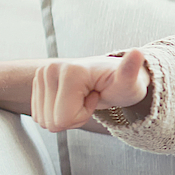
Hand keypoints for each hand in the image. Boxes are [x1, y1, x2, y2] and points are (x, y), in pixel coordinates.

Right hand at [31, 50, 149, 131]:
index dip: (82, 115)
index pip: (63, 118)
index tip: (96, 97)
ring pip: (43, 120)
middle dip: (73, 117)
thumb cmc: (122, 83)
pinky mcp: (37, 83)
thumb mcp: (129, 82)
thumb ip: (131, 70)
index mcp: (69, 70)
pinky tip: (72, 99)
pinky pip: (39, 116)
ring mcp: (41, 74)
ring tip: (82, 98)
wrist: (112, 78)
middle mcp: (50, 69)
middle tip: (90, 99)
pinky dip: (57, 113)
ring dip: (65, 116)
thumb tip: (137, 53)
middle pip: (51, 121)